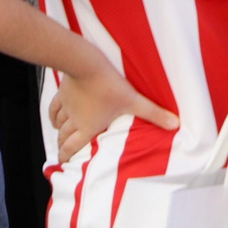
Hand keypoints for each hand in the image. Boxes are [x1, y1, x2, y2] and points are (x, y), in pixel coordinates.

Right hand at [50, 57, 178, 162]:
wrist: (85, 65)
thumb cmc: (109, 86)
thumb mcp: (134, 101)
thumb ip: (154, 113)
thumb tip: (175, 124)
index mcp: (87, 127)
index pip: (72, 147)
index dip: (66, 156)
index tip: (64, 163)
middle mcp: (74, 120)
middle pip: (63, 137)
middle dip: (62, 147)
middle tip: (62, 153)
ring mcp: (67, 106)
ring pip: (58, 124)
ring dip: (58, 132)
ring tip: (59, 138)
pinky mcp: (63, 92)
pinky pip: (54, 107)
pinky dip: (52, 115)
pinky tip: (54, 118)